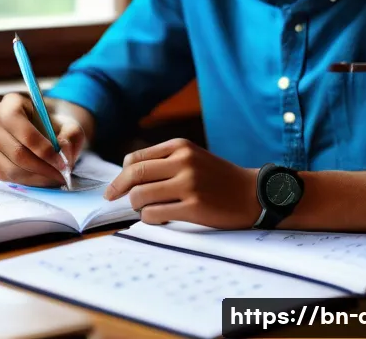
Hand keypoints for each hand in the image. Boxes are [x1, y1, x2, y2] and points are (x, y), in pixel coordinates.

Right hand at [0, 93, 86, 186]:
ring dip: (38, 178)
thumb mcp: (70, 125)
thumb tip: (62, 154)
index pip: (23, 130)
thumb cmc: (56, 125)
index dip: (44, 149)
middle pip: (17, 152)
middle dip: (43, 168)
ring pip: (13, 168)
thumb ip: (71, 136)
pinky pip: (8, 177)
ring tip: (56, 178)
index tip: (62, 162)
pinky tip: (43, 178)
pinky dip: (29, 182)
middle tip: (62, 175)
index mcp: (12, 102)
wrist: (44, 130)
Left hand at [103, 139, 260, 228]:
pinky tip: (160, 218)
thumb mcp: (192, 157)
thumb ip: (163, 161)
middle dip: (118, 190)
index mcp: (180, 146)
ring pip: (140, 196)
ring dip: (137, 206)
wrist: (252, 193)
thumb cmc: (217, 178)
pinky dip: (150, 218)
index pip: (135, 159)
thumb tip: (126, 175)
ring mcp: (189, 184)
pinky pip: (154, 214)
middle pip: (134, 175)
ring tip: (146, 209)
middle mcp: (183, 161)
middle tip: (113, 199)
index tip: (115, 187)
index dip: (120, 175)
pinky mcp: (194, 207)